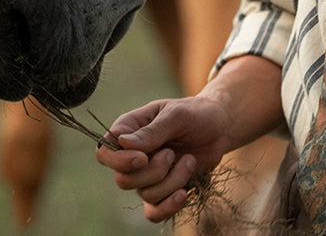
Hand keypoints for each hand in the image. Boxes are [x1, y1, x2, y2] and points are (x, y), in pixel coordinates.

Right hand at [95, 95, 231, 222]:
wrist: (220, 127)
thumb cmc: (197, 113)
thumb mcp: (178, 115)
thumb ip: (152, 131)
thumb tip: (122, 143)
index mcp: (131, 129)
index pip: (105, 152)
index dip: (118, 161)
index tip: (142, 157)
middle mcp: (134, 154)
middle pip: (123, 179)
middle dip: (152, 171)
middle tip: (172, 153)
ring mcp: (148, 175)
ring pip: (145, 194)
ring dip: (171, 181)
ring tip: (189, 160)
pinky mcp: (164, 191)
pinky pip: (154, 212)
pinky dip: (168, 207)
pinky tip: (183, 194)